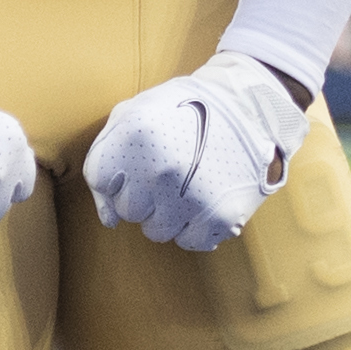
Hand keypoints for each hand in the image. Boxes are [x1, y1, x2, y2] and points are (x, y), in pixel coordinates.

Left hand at [83, 50, 314, 252]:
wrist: (250, 107)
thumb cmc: (185, 110)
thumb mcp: (137, 111)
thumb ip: (106, 156)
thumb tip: (107, 218)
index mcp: (135, 136)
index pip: (100, 179)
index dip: (116, 173)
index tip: (136, 163)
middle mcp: (160, 170)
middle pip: (128, 210)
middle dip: (142, 194)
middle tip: (166, 172)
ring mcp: (191, 197)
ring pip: (156, 231)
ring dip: (168, 213)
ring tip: (188, 184)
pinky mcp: (221, 217)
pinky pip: (190, 242)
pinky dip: (196, 226)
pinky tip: (205, 199)